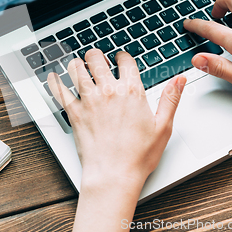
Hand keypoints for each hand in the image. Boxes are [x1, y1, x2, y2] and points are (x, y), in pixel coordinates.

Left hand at [47, 49, 185, 231]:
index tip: (120, 60)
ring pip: (76, 69)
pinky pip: (59, 90)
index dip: (122, 57)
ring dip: (76, 63)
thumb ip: (171, 99)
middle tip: (96, 59)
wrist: (114, 175)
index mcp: (132, 92)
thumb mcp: (163, 127)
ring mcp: (89, 100)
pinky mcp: (74, 112)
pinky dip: (54, 81)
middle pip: (96, 58)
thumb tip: (179, 80)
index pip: (125, 60)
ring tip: (77, 64)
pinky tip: (52, 76)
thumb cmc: (138, 156)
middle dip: (96, 56)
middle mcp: (109, 91)